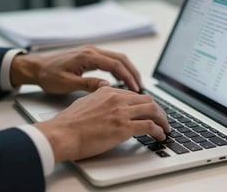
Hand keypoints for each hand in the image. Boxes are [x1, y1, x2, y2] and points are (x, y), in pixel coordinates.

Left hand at [10, 45, 142, 92]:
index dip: (128, 77)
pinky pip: (110, 60)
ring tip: (134, 85)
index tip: (136, 89)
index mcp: (87, 56)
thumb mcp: (67, 83)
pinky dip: (119, 70)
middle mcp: (92, 51)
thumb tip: (107, 87)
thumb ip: (88, 84)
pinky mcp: (90, 56)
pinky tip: (121, 80)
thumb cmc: (48, 75)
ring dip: (128, 70)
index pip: (115, 65)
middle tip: (140, 87)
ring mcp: (92, 52)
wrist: (36, 67)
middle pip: (121, 59)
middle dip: (133, 72)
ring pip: (117, 59)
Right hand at [34, 86, 170, 162]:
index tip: (150, 111)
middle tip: (162, 119)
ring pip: (153, 111)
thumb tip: (104, 94)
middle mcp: (117, 99)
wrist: (61, 134)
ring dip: (162, 120)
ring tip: (165, 128)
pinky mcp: (124, 127)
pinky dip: (158, 131)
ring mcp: (121, 112)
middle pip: (148, 101)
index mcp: (108, 91)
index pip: (135, 95)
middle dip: (158, 110)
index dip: (146, 104)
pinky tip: (160, 135)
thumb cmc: (69, 122)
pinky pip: (149, 126)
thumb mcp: (85, 101)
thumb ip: (98, 96)